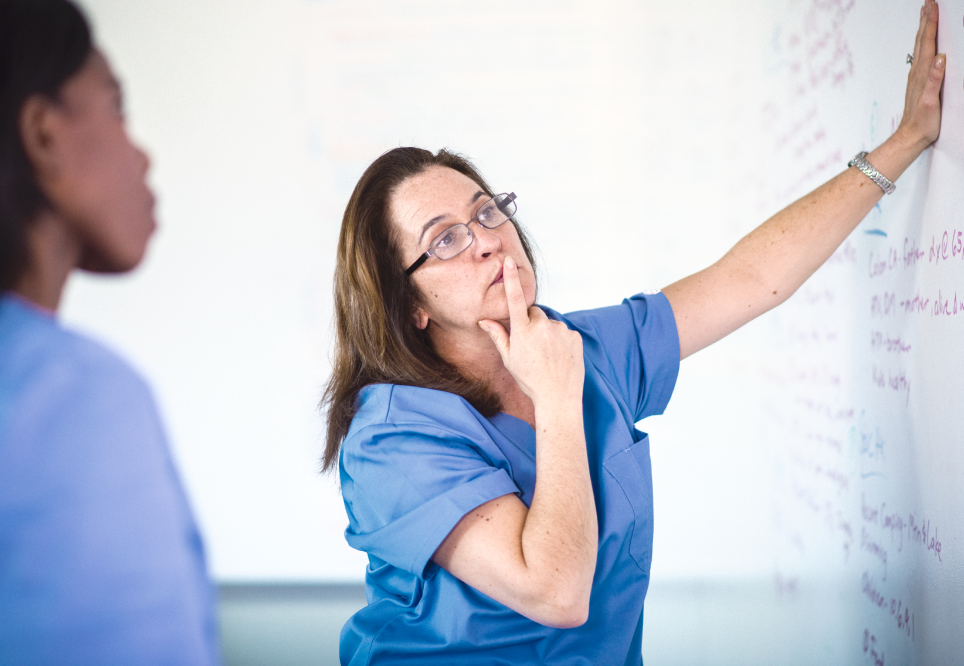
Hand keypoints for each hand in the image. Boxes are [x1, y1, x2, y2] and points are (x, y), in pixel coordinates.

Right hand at [479, 256, 583, 405]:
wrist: (558, 397)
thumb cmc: (530, 380)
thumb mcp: (509, 359)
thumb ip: (498, 335)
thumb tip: (483, 320)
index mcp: (523, 331)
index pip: (515, 299)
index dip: (511, 279)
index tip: (509, 262)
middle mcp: (542, 326)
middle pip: (533, 313)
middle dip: (530, 323)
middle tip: (531, 347)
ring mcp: (560, 330)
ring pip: (549, 323)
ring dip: (546, 333)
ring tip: (546, 355)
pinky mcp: (574, 335)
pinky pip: (563, 331)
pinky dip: (560, 340)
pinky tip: (558, 356)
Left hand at [897, 0, 944, 149]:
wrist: (911, 136)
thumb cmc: (923, 122)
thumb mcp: (932, 102)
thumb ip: (935, 80)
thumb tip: (940, 59)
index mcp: (923, 74)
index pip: (928, 43)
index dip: (930, 23)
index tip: (932, 6)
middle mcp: (918, 72)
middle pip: (922, 41)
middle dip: (925, 21)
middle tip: (927, 3)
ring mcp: (917, 77)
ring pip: (920, 47)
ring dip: (923, 30)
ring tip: (925, 15)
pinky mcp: (918, 82)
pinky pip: (921, 57)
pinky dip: (923, 44)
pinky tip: (925, 43)